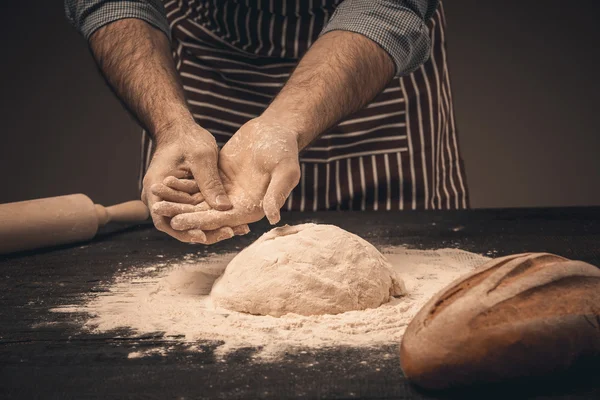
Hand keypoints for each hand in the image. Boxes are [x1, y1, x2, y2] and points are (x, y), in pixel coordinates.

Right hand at [141, 120, 234, 241]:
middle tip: (231, 233)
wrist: (180, 129)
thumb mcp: (201, 157)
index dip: (184, 230)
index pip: (166, 220)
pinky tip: (235, 220)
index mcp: (156, 189)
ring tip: (239, 229)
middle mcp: (161, 199)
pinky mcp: (186, 198)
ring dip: (213, 227)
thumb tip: (224, 208)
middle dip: (206, 232)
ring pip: (191, 220)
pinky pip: (198, 212)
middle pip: (181, 225)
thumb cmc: (187, 138)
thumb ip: (210, 182)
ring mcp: (173, 200)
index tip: (204, 236)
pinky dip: (213, 216)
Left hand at [159, 118, 300, 231]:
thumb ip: (277, 193)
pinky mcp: (218, 180)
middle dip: (183, 214)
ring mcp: (227, 193)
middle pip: (206, 214)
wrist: (276, 130)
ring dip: (178, 202)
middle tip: (160, 213)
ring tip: (155, 202)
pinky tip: (163, 185)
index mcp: (254, 208)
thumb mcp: (285, 170)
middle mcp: (238, 205)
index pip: (223, 220)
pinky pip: (197, 186)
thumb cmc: (284, 150)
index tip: (179, 223)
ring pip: (199, 201)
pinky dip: (182, 186)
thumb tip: (272, 217)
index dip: (200, 221)